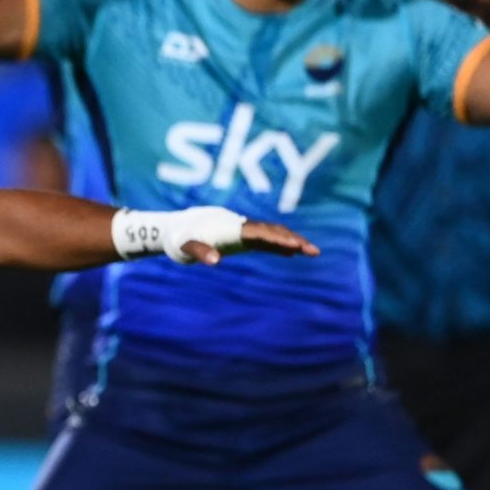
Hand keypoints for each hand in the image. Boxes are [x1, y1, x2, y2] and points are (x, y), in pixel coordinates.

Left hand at [177, 217, 320, 264]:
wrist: (174, 227)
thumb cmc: (179, 237)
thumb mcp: (184, 246)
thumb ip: (200, 252)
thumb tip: (216, 262)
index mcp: (230, 229)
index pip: (259, 233)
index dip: (278, 238)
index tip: (295, 245)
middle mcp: (240, 227)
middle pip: (272, 232)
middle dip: (294, 240)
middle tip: (314, 251)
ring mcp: (242, 232)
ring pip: (272, 234)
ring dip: (291, 241)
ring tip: (312, 252)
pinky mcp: (240, 238)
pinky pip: (264, 241)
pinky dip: (278, 245)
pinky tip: (291, 253)